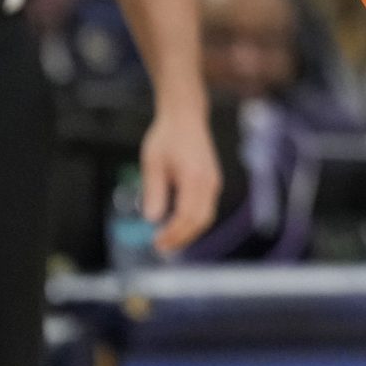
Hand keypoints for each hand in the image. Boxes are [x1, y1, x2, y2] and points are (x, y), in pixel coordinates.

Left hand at [139, 111, 220, 252]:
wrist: (186, 117)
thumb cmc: (167, 136)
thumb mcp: (152, 163)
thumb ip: (154, 192)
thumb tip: (152, 219)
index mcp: (194, 177)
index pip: (187, 216)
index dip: (172, 233)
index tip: (156, 242)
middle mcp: (209, 182)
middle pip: (200, 221)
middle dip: (182, 238)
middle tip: (162, 248)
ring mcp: (214, 182)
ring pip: (206, 217)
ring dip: (189, 232)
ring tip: (169, 241)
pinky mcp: (213, 181)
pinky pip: (206, 208)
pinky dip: (193, 222)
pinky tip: (178, 225)